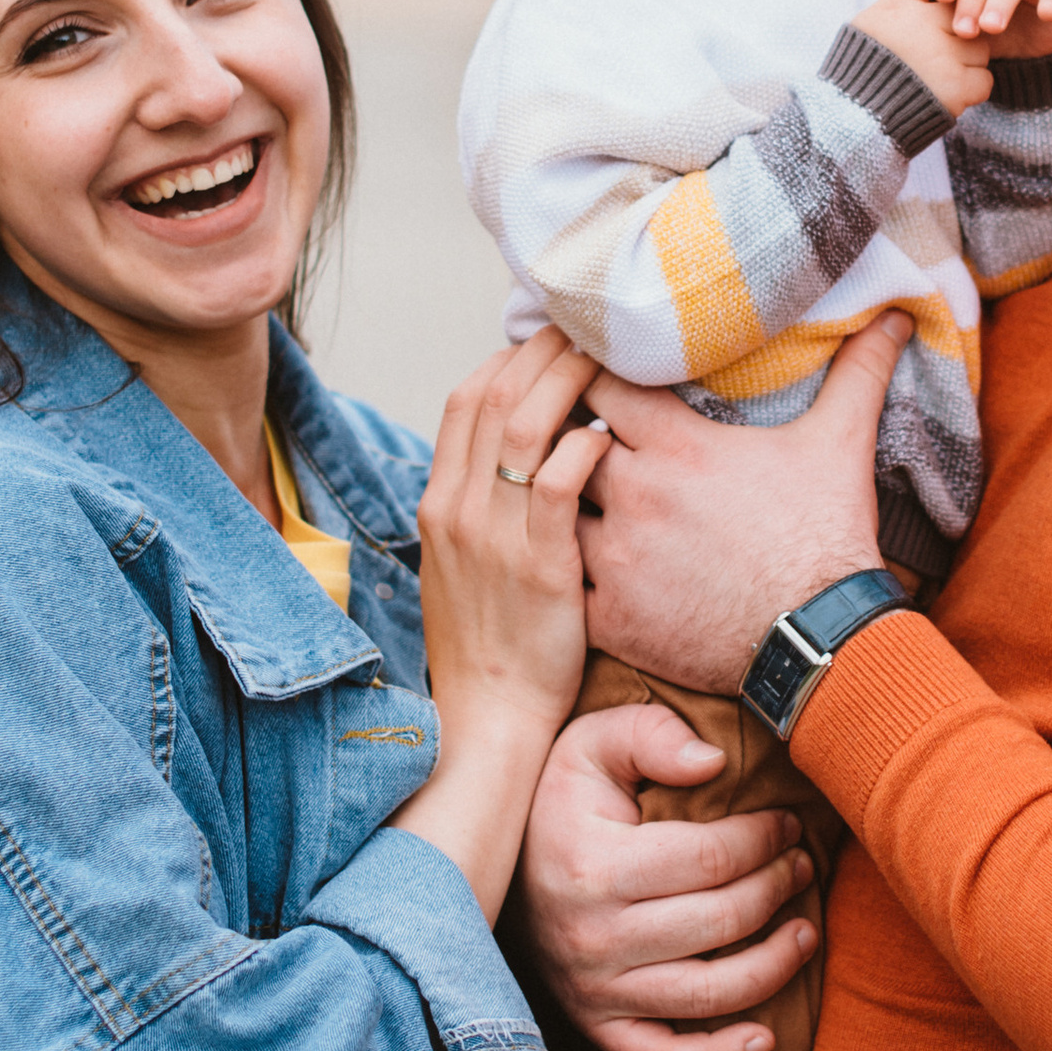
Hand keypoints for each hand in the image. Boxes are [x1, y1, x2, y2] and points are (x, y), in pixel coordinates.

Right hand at [391, 336, 609, 920]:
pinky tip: (612, 434)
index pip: (466, 399)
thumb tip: (523, 456)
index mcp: (439, 503)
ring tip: (610, 362)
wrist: (490, 720)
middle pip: (495, 396)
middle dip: (545, 351)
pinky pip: (559, 482)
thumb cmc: (493, 643)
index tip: (553, 339)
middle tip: (592, 330)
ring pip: (524, 425)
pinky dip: (584, 444)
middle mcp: (458, 510)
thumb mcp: (466, 566)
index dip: (510, 357)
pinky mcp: (539, 567)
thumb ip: (487, 507)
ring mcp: (494, 537)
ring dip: (569, 382)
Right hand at [517, 705, 819, 1050]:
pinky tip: (764, 1038)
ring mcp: (594, 989)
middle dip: (778, 889)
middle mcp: (593, 937)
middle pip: (721, 921)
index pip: (711, 859)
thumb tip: (714, 763)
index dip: (764, 839)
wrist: (488, 866)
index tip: (787, 823)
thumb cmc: (559, 801)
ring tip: (805, 931)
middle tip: (801, 865)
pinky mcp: (596, 1025)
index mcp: (595, 866)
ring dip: (774, 965)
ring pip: (709, 993)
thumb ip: (652, 735)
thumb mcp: (591, 744)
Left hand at [579, 311, 905, 693]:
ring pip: (551, 514)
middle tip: (566, 439)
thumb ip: (857, 372)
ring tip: (565, 505)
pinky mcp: (612, 618)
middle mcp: (636, 495)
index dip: (587, 376)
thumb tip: (895, 316)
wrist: (824, 637)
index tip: (586, 375)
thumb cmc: (828, 538)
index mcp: (678, 446)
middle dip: (565, 441)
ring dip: (559, 508)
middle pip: (563, 446)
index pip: (597, 384)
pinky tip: (574, 569)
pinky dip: (564, 575)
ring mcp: (618, 560)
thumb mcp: (842, 443)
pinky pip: (561, 585)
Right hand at [851, 0, 995, 117]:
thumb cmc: (863, 72)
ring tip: (937, 78)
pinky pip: (984, 80)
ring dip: (966, 64)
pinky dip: (970, 91)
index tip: (933, 14)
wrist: (855, 123)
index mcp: (896, 5)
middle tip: (935, 56)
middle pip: (964, 14)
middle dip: (958, 33)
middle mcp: (920, 24)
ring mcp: (940, 55)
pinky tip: (946, 95)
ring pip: (980, 48)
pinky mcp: (955, 86)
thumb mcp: (869, 23)